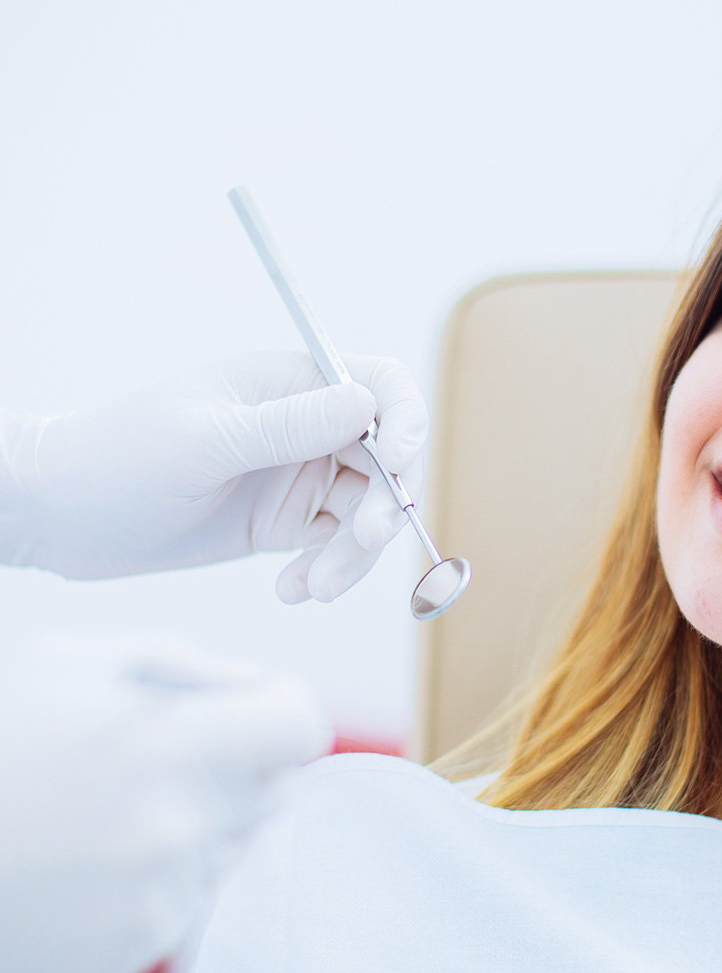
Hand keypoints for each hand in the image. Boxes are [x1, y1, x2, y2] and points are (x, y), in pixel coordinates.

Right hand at [0, 633, 331, 972]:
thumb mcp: (64, 665)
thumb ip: (181, 665)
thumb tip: (258, 682)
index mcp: (165, 746)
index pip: (301, 730)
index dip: (282, 712)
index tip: (255, 708)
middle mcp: (173, 830)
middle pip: (276, 790)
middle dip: (238, 767)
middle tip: (154, 759)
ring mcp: (155, 899)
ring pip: (234, 846)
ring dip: (198, 824)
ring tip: (102, 811)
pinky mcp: (133, 951)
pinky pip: (189, 898)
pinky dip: (157, 877)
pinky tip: (86, 862)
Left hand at [3, 349, 428, 601]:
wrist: (64, 518)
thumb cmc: (119, 460)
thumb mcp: (206, 443)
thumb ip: (290, 427)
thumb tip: (369, 406)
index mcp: (291, 383)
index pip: (381, 386)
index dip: (405, 422)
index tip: (398, 465)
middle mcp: (307, 425)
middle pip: (389, 460)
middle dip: (385, 506)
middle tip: (363, 545)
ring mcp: (299, 475)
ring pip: (368, 512)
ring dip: (354, 555)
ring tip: (313, 588)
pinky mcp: (288, 523)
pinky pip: (337, 547)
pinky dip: (327, 571)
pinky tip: (291, 590)